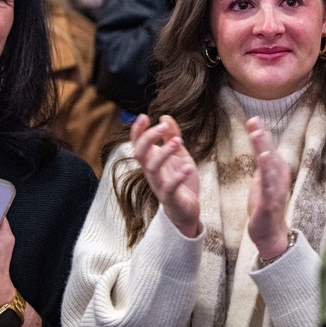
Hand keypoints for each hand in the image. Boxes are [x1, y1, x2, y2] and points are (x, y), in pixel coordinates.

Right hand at [131, 114, 200, 236]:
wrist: (187, 210)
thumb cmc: (181, 181)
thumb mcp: (179, 155)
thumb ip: (172, 136)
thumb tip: (165, 116)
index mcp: (152, 161)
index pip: (138, 144)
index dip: (137, 131)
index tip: (144, 116)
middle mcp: (151, 172)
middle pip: (140, 153)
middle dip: (148, 138)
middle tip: (162, 125)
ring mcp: (159, 185)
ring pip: (152, 168)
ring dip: (164, 153)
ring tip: (178, 141)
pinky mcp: (170, 197)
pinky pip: (169, 187)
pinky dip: (178, 176)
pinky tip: (188, 167)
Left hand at [245, 118, 291, 260]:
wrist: (269, 233)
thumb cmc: (265, 205)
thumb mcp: (262, 179)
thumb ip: (262, 162)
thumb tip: (260, 142)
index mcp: (276, 171)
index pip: (267, 149)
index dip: (261, 133)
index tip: (253, 118)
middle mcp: (279, 177)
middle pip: (270, 153)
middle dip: (263, 137)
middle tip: (255, 120)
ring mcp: (277, 189)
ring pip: (270, 166)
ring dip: (264, 150)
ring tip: (258, 135)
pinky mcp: (271, 202)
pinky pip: (269, 186)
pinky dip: (267, 173)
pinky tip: (263, 161)